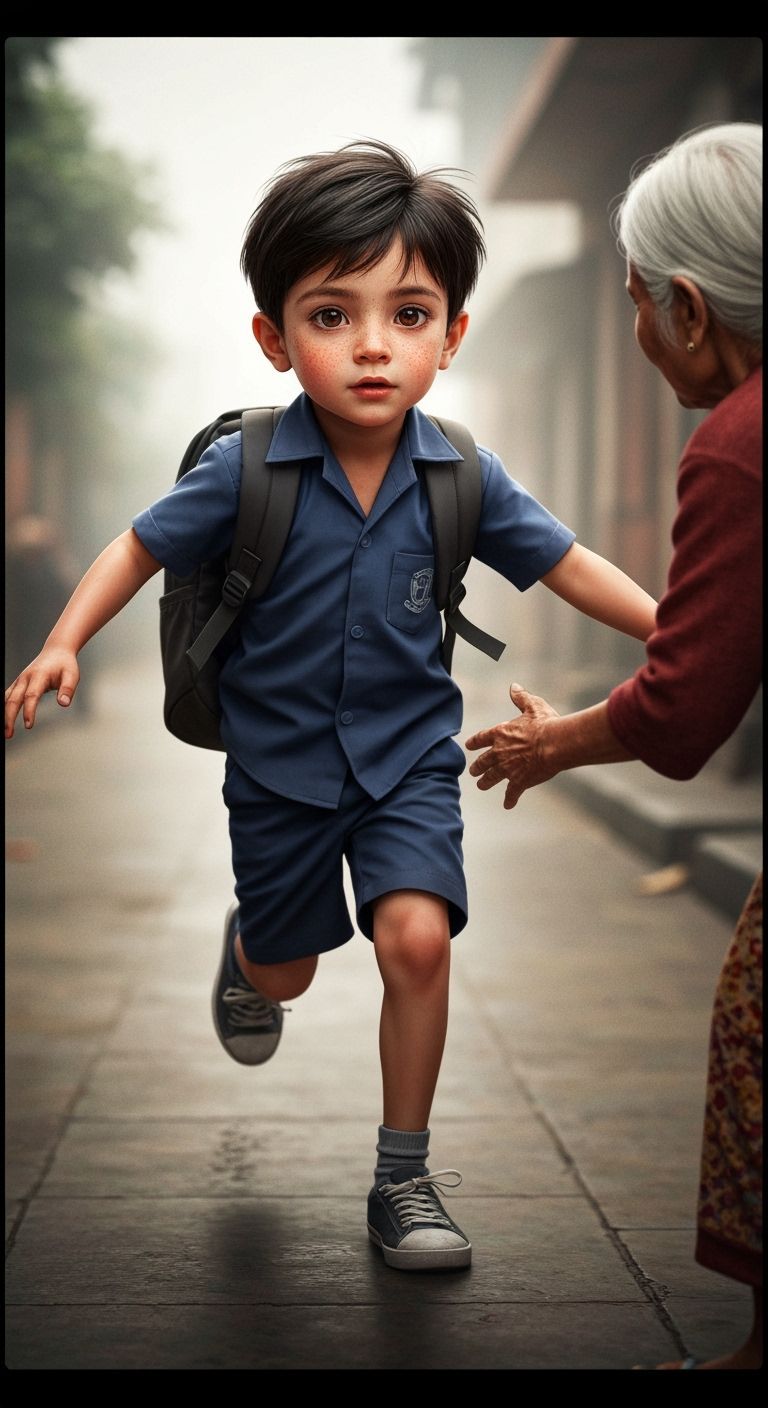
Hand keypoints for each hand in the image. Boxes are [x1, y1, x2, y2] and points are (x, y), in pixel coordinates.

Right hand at [5, 647, 79, 737]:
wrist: (56, 650)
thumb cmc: (65, 664)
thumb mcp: (72, 675)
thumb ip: (68, 690)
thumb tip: (63, 704)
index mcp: (39, 676)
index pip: (31, 696)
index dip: (28, 711)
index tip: (28, 725)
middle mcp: (25, 678)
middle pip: (13, 699)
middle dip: (9, 717)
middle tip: (8, 734)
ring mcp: (20, 680)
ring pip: (7, 698)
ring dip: (4, 715)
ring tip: (5, 732)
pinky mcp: (18, 684)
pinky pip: (7, 696)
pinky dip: (4, 708)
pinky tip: (4, 721)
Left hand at [465, 683, 560, 808]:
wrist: (555, 744)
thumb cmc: (545, 723)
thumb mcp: (532, 705)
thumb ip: (521, 697)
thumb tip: (513, 686)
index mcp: (501, 733)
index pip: (481, 738)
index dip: (474, 742)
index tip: (468, 746)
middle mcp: (499, 752)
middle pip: (483, 761)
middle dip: (477, 767)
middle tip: (472, 772)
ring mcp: (508, 768)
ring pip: (492, 777)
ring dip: (485, 782)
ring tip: (481, 786)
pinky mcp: (519, 781)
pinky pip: (512, 792)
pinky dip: (509, 799)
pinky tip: (508, 805)